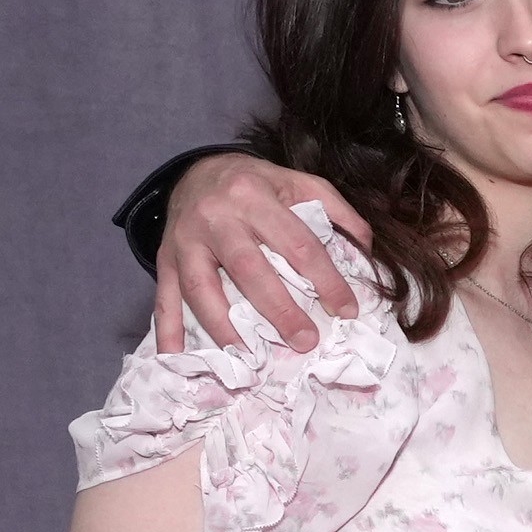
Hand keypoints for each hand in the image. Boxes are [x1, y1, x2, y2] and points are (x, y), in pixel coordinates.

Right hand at [156, 154, 369, 354]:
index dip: (325, 279)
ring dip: (224, 327)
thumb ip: (334, 209)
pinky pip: (164, 296)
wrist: (194, 172)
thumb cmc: (254, 184)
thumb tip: (366, 248)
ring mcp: (186, 240)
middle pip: (249, 269)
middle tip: (305, 342)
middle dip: (279, 310)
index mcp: (253, 195)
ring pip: (202, 288)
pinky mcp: (164, 258)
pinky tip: (176, 357)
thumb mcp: (296, 182)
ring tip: (248, 359)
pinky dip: (168, 329)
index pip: (296, 243)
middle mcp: (216, 217)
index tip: (346, 311)